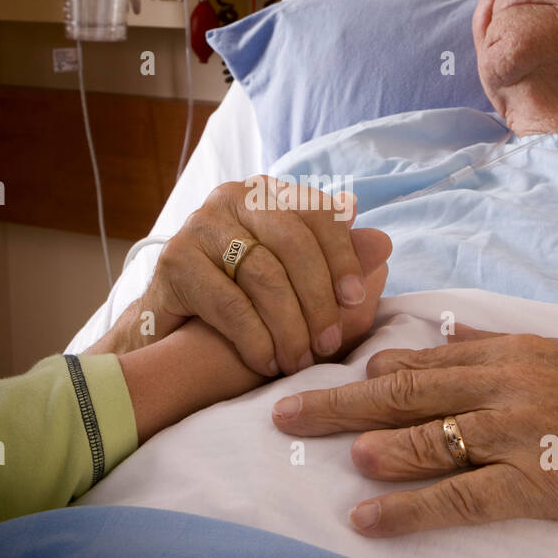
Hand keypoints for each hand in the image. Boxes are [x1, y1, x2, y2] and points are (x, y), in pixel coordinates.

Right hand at [94, 177, 367, 376]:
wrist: (175, 335)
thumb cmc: (248, 305)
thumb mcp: (301, 283)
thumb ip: (339, 263)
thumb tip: (383, 242)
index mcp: (269, 194)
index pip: (316, 212)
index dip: (341, 256)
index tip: (355, 300)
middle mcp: (232, 198)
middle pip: (291, 241)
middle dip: (317, 298)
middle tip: (329, 344)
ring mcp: (199, 225)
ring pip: (263, 274)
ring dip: (289, 326)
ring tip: (300, 361)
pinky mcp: (174, 261)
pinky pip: (228, 302)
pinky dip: (255, 339)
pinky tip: (268, 364)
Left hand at [269, 326, 557, 557]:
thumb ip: (504, 342)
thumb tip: (451, 329)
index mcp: (516, 352)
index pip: (423, 356)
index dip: (365, 368)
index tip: (320, 374)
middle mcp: (510, 383)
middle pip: (407, 390)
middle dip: (337, 400)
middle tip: (283, 411)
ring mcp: (524, 432)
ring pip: (427, 437)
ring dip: (368, 445)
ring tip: (320, 450)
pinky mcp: (542, 482)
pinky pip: (462, 497)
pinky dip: (410, 507)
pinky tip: (369, 518)